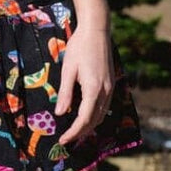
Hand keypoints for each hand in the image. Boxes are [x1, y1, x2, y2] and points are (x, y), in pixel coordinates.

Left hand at [55, 25, 114, 145]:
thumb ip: (65, 93)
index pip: (84, 119)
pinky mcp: (111, 83)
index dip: (73, 132)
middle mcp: (105, 92)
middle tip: (66, 139)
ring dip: (89, 126)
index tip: (63, 140)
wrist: (96, 31)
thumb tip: (59, 113)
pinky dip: (95, 116)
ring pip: (102, 115)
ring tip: (75, 131)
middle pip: (95, 121)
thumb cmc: (79, 47)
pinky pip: (105, 106)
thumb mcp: (68, 70)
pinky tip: (86, 116)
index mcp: (94, 90)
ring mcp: (110, 88)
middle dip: (81, 133)